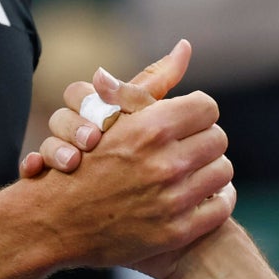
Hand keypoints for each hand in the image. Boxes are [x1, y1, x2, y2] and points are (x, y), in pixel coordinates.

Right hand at [18, 40, 235, 269]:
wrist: (55, 222)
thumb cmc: (84, 159)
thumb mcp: (113, 113)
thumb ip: (153, 80)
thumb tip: (185, 46)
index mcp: (152, 128)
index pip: (207, 108)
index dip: (195, 112)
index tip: (185, 122)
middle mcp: (165, 163)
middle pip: (218, 138)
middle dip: (203, 140)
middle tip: (189, 147)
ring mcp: (173, 200)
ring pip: (223, 171)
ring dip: (210, 169)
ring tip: (194, 171)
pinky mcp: (177, 231)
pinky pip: (221, 207)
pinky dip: (217, 200)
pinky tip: (202, 196)